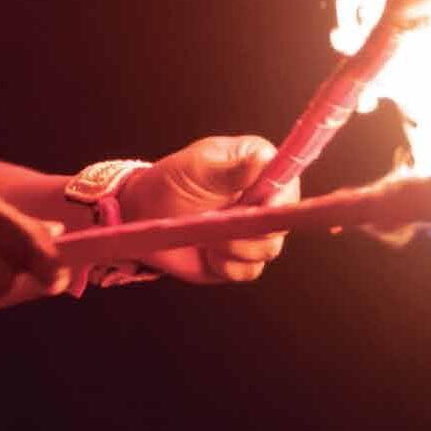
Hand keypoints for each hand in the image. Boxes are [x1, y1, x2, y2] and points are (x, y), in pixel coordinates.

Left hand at [120, 135, 297, 283]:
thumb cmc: (168, 182)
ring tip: (205, 236)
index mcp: (257, 166)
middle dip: (251, 229)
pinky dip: (226, 266)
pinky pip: (249, 271)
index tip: (261, 209)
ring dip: (234, 248)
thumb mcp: (195, 168)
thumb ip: (230, 166)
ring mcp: (254, 230)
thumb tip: (263, 159)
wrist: (142, 216)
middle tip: (218, 223)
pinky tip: (207, 253)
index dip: (281, 198)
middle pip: (283, 221)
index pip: (288, 180)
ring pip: (268, 249)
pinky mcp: (241, 257)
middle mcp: (262, 198)